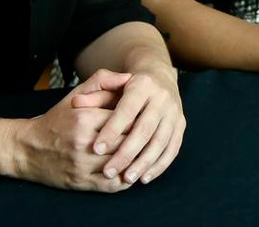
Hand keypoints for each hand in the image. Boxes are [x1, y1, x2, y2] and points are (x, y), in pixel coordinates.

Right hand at [0, 69, 137, 191]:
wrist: (26, 149)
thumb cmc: (57, 119)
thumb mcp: (77, 95)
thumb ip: (104, 81)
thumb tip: (130, 77)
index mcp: (84, 118)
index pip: (126, 119)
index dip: (141, 119)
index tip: (148, 116)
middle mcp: (83, 143)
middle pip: (126, 143)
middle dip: (141, 140)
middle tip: (153, 135)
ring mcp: (81, 165)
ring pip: (121, 165)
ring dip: (136, 161)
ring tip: (147, 152)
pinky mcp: (80, 183)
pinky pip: (111, 185)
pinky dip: (125, 179)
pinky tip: (131, 170)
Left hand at [87, 62, 184, 185]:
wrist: (159, 79)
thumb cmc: (127, 87)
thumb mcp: (110, 85)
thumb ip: (93, 94)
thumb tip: (77, 103)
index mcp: (143, 84)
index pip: (127, 110)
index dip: (112, 130)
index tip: (96, 149)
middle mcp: (162, 97)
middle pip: (145, 129)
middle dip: (126, 153)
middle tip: (108, 171)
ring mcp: (174, 112)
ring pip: (160, 141)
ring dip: (143, 163)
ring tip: (126, 179)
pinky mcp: (181, 125)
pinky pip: (173, 148)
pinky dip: (160, 165)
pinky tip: (144, 177)